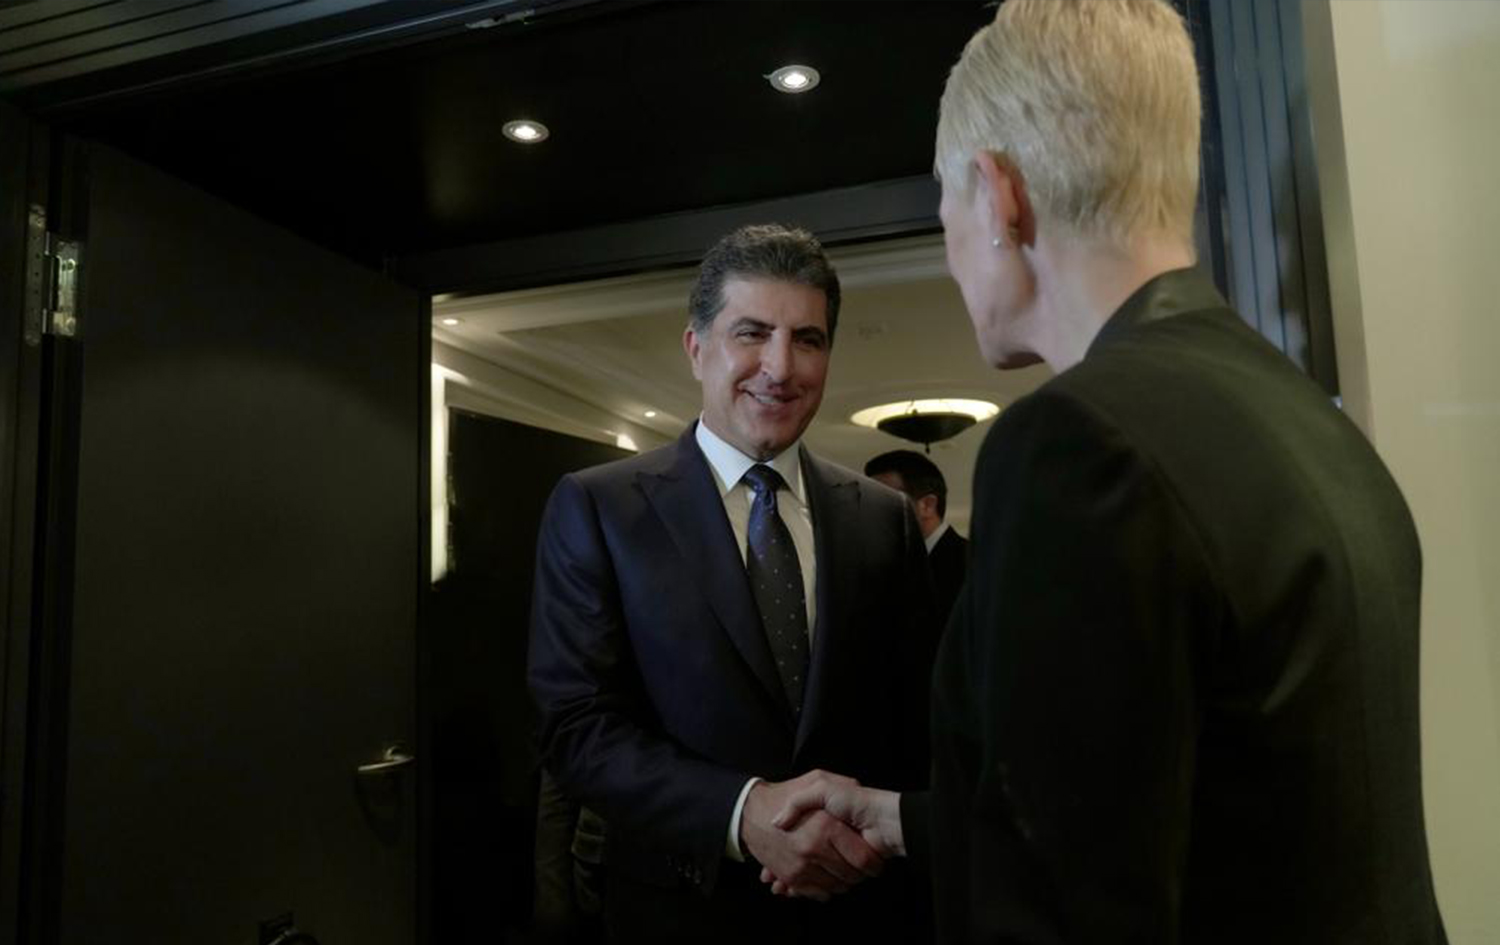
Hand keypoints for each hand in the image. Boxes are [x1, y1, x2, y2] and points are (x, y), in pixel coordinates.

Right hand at [740, 771, 885, 901]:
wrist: (749, 810)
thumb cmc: (784, 793)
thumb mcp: (817, 779)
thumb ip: (843, 784)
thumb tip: (861, 797)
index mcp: (826, 827)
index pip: (863, 859)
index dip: (873, 860)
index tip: (873, 857)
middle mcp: (813, 849)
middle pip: (851, 876)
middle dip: (859, 872)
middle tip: (858, 862)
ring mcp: (801, 866)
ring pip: (836, 887)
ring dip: (843, 882)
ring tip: (842, 867)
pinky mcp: (790, 877)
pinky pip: (816, 893)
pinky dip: (824, 889)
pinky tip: (824, 874)